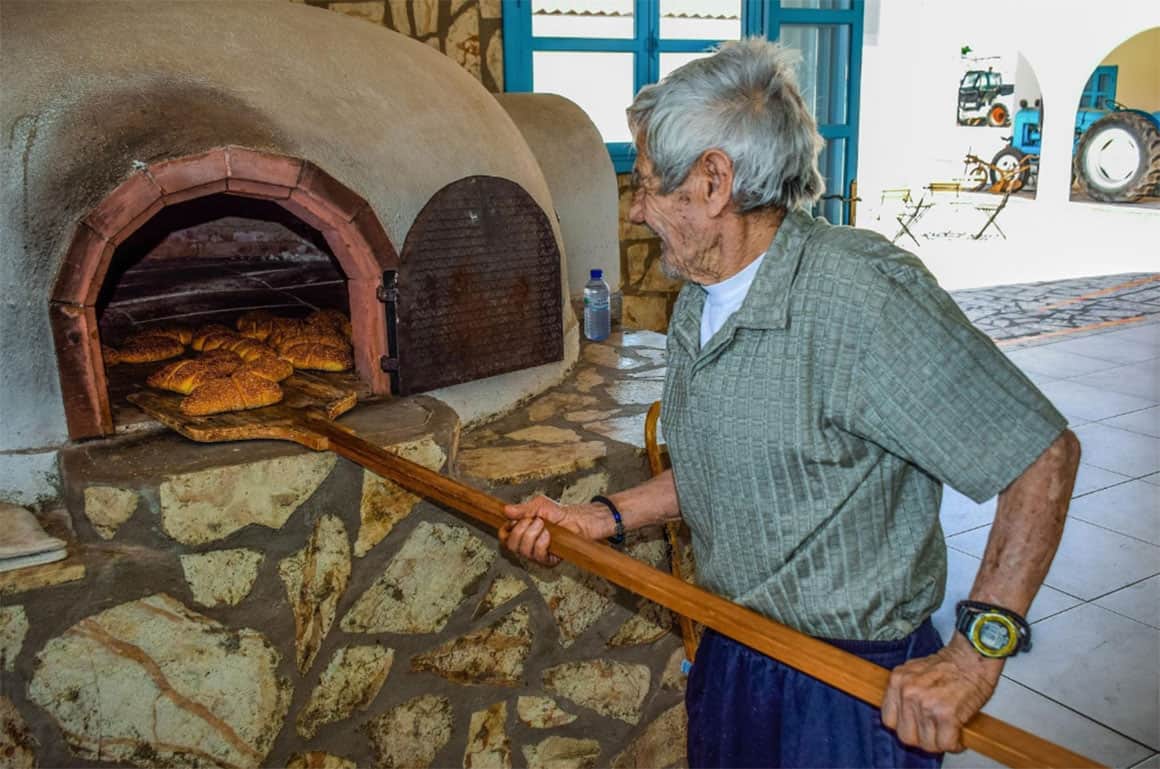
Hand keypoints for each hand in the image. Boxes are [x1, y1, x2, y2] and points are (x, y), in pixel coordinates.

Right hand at [499, 496, 606, 565]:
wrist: (575, 520)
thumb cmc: (557, 513)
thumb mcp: (538, 505)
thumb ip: (522, 509)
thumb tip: (506, 510)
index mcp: (519, 532)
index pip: (503, 537)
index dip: (506, 529)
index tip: (515, 520)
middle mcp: (525, 545)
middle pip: (511, 545)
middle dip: (521, 529)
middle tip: (536, 520)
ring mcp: (535, 554)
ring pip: (523, 551)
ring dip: (533, 534)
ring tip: (544, 525)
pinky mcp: (547, 561)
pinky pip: (537, 555)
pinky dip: (541, 543)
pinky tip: (548, 535)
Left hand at [880, 636, 1000, 752]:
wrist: (973, 657)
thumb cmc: (950, 665)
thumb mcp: (915, 672)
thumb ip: (905, 691)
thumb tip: (904, 714)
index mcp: (897, 680)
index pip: (888, 720)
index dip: (904, 727)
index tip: (915, 728)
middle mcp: (908, 692)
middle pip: (906, 736)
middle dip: (922, 739)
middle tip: (934, 735)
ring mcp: (925, 704)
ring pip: (927, 744)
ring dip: (940, 743)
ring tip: (948, 735)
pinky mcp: (946, 714)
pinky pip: (945, 743)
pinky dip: (954, 744)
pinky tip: (958, 737)